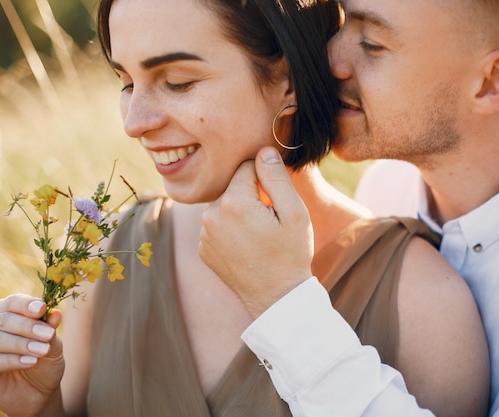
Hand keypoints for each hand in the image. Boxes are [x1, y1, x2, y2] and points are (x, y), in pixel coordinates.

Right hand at [0, 294, 65, 416]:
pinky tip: (30, 361)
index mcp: (7, 312)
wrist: (38, 392)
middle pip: (3, 319)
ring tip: (42, 350)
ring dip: (21, 344)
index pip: (12, 302)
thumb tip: (56, 313)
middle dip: (28, 326)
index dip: (26, 304)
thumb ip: (51, 330)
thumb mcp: (53, 345)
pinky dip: (12, 360)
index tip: (42, 308)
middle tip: (48, 334)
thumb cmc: (44, 361)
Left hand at [199, 146, 313, 316]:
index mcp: (233, 203)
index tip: (276, 200)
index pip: (248, 167)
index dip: (266, 179)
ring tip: (259, 236)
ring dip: (239, 212)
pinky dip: (230, 230)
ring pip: (224, 205)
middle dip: (251, 195)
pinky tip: (247, 247)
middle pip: (233, 186)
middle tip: (270, 221)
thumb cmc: (290, 254)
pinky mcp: (203, 249)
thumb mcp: (295, 213)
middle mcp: (211, 215)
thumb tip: (263, 150)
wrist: (276, 299)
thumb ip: (277, 177)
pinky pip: (217, 226)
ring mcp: (204, 234)